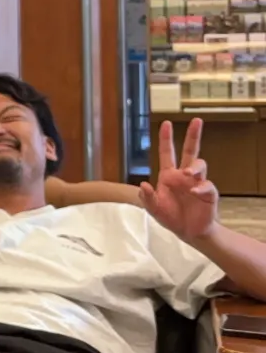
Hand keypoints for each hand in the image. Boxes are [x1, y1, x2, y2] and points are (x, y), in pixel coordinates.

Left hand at [141, 118, 219, 241]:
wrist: (188, 232)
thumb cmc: (170, 217)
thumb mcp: (153, 209)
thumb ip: (147, 198)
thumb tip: (143, 185)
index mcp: (168, 175)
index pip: (167, 152)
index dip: (166, 138)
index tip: (166, 123)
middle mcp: (184, 175)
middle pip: (190, 151)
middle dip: (193, 135)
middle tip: (197, 121)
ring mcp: (197, 183)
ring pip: (200, 165)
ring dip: (195, 167)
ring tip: (188, 173)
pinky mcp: (208, 194)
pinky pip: (207, 186)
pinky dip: (201, 187)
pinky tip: (194, 191)